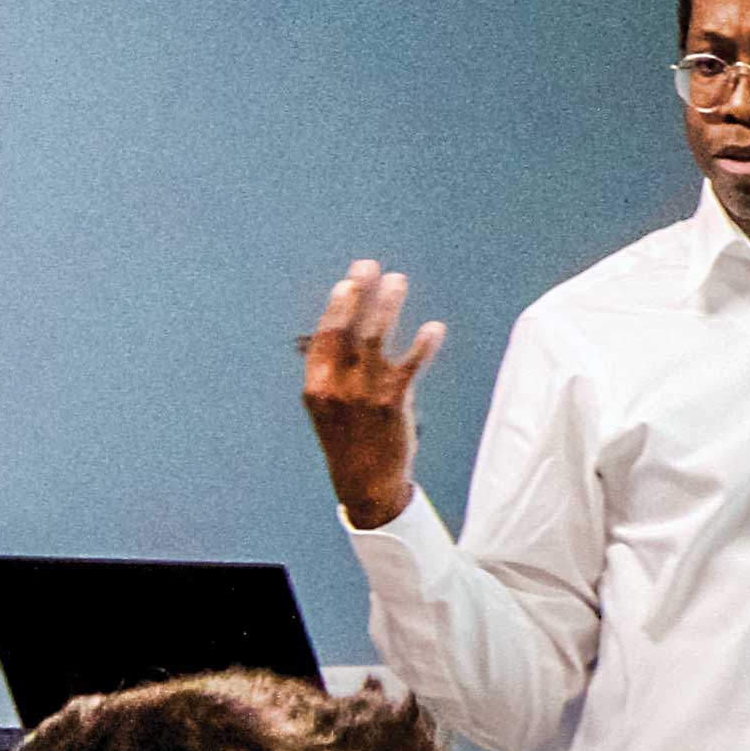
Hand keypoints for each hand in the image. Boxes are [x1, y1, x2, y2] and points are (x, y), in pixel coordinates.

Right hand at [303, 260, 443, 531]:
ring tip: (399, 280)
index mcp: (315, 385)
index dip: (336, 305)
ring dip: (387, 305)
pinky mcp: (392, 403)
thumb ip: (335, 372)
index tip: (348, 281)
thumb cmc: (350, 440)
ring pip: (375, 338)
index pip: (325, 336)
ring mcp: (363, 393)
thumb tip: (346, 333)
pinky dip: (422, 345)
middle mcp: (335, 385)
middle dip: (358, 293)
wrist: (364, 485)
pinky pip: (409, 366)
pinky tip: (434, 328)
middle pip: (347, 328)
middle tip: (369, 265)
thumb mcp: (330, 407)